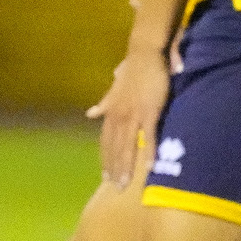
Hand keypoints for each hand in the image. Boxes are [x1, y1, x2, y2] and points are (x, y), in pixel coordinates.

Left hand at [85, 46, 171, 189]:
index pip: (106, 141)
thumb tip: (91, 113)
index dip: (105, 159)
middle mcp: (119, 116)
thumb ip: (104, 103)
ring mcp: (133, 114)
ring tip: (127, 183)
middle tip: (116, 187)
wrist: (144, 53)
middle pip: (114, 147)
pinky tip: (150, 166)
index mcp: (111, 112)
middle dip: (115, 168)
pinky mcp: (150, 111)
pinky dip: (148, 151)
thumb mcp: (114, 88)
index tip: (105, 176)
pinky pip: (148, 135)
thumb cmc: (132, 70)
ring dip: (127, 166)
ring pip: (128, 145)